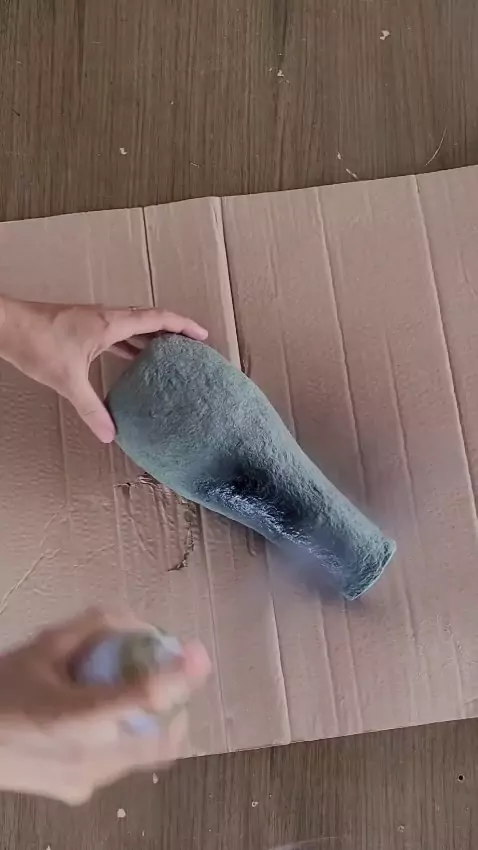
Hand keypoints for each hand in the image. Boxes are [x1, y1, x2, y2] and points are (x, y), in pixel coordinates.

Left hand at [0, 297, 207, 442]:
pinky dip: (131, 344)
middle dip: (173, 331)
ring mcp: (94, 321)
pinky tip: (132, 360)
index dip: (182, 325)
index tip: (201, 335)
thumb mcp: (67, 381)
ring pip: (133, 325)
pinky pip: (117, 333)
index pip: (157, 318)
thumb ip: (91, 409)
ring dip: (152, 337)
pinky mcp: (83, 327)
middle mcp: (106, 318)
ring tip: (169, 354)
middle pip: (150, 319)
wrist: (7, 325)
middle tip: (192, 346)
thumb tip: (109, 434)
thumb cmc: (36, 342)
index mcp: (110, 324)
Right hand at [0, 609, 209, 803]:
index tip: (199, 655)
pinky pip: (121, 763)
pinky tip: (106, 719)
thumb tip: (138, 622)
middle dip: (176, 706)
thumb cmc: (3, 691)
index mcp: (75, 717)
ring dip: (154, 722)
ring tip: (136, 695)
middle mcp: (89, 757)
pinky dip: (129, 738)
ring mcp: (87, 782)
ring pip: (145, 754)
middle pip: (161, 737)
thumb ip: (92, 628)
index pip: (141, 698)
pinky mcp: (80, 793)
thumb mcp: (42, 648)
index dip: (176, 676)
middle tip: (173, 678)